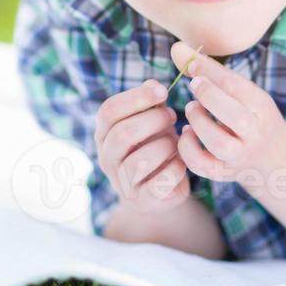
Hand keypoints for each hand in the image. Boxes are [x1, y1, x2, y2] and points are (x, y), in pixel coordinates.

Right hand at [94, 79, 190, 213]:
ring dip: (165, 145)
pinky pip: (158, 183)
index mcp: (104, 133)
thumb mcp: (152, 121)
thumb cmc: (156, 146)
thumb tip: (153, 86)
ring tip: (176, 141)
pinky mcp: (141, 199)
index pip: (108, 111)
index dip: (136, 97)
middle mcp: (106, 157)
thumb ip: (151, 103)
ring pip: (139, 160)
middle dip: (153, 120)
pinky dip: (175, 169)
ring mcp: (121, 181)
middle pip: (122, 134)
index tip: (162, 90)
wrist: (161, 189)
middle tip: (172, 116)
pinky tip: (180, 161)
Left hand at [169, 40, 285, 182]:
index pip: (239, 88)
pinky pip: (202, 165)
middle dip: (211, 98)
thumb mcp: (240, 92)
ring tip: (191, 109)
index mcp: (261, 107)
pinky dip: (187, 148)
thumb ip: (210, 71)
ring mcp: (239, 156)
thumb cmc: (249, 114)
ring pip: (220, 144)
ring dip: (199, 123)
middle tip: (194, 87)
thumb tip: (176, 48)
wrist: (271, 158)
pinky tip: (187, 133)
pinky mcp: (223, 173)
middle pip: (237, 118)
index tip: (194, 67)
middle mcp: (254, 134)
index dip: (212, 74)